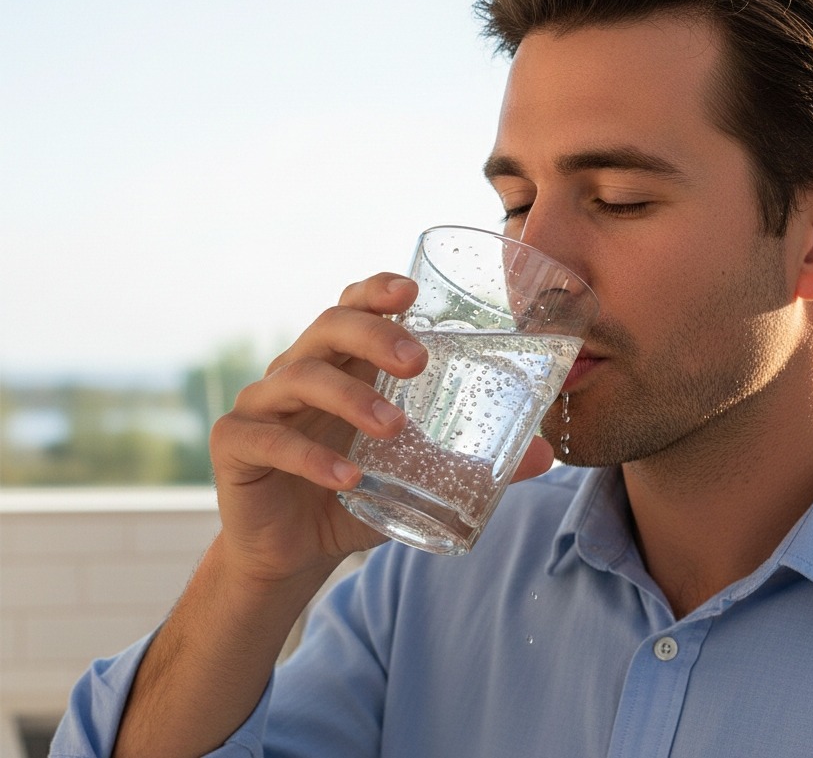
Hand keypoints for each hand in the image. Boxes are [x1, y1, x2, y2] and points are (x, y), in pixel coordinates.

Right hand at [209, 273, 553, 586]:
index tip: (413, 291)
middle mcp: (298, 372)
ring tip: (394, 428)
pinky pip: (268, 439)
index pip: (352, 306)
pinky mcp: (236, 445)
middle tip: (418, 362)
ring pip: (299, 377)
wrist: (294, 551)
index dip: (377, 290)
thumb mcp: (418, 475)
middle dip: (374, 334)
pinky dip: (311, 456)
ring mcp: (263, 405)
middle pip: (327, 327)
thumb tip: (547, 455)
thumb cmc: (356, 494)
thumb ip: (473, 461)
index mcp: (341, 364)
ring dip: (350, 396)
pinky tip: (348, 475)